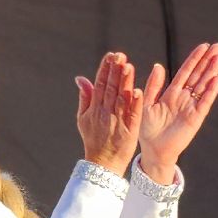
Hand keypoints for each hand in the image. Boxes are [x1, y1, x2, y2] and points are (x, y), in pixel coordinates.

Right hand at [75, 52, 141, 175]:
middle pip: (111, 88)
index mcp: (95, 108)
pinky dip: (134, 104)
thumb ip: (85, 97)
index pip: (101, 84)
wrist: (102, 162)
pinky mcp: (129, 130)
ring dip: (125, 82)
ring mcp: (117, 121)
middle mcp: (105, 112)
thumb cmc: (94, 138)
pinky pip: (132, 115)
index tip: (111, 55)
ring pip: (121, 98)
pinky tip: (137, 91)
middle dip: (115, 71)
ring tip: (129, 67)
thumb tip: (81, 78)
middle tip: (120, 55)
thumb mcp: (83, 118)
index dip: (106, 69)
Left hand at [138, 42, 217, 183]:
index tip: (204, 46)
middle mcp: (184, 98)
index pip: (186, 72)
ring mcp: (191, 107)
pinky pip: (205, 101)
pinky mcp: (196, 118)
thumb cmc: (147, 129)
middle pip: (199, 75)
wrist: (153, 150)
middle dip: (208, 61)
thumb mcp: (145, 103)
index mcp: (172, 93)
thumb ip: (153, 85)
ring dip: (212, 71)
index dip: (195, 59)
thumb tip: (158, 66)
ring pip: (204, 85)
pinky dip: (211, 90)